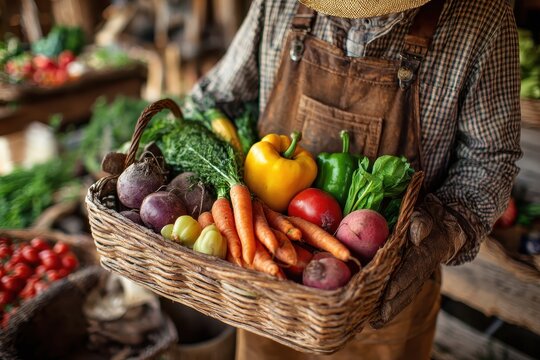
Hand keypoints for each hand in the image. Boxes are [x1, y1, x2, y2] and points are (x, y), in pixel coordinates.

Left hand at [371, 194, 468, 328]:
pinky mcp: (411, 279)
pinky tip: (375, 318)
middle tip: (377, 319)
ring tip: (374, 323)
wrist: (445, 227)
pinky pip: (402, 294)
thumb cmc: (431, 219)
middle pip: (407, 289)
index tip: (388, 293)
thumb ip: (423, 222)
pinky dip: (390, 306)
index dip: (401, 281)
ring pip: (404, 296)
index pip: (411, 269)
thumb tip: (416, 233)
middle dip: (392, 304)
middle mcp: (421, 268)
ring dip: (390, 310)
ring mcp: (417, 276)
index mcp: (425, 253)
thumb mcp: (428, 215)